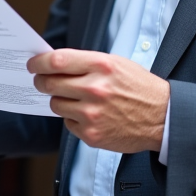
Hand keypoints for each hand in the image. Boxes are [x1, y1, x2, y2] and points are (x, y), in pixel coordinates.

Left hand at [29, 48, 168, 152]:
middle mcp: (95, 89)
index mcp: (102, 66)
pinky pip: (67, 123)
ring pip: (56, 104)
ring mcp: (92, 114)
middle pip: (50, 83)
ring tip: (73, 98)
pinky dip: (73, 118)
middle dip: (41, 81)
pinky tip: (89, 115)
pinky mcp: (91, 134)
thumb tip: (53, 63)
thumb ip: (86, 63)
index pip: (57, 61)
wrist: (163, 117)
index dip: (39, 62)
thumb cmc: (139, 87)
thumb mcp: (116, 65)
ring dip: (59, 100)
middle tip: (41, 81)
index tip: (33, 64)